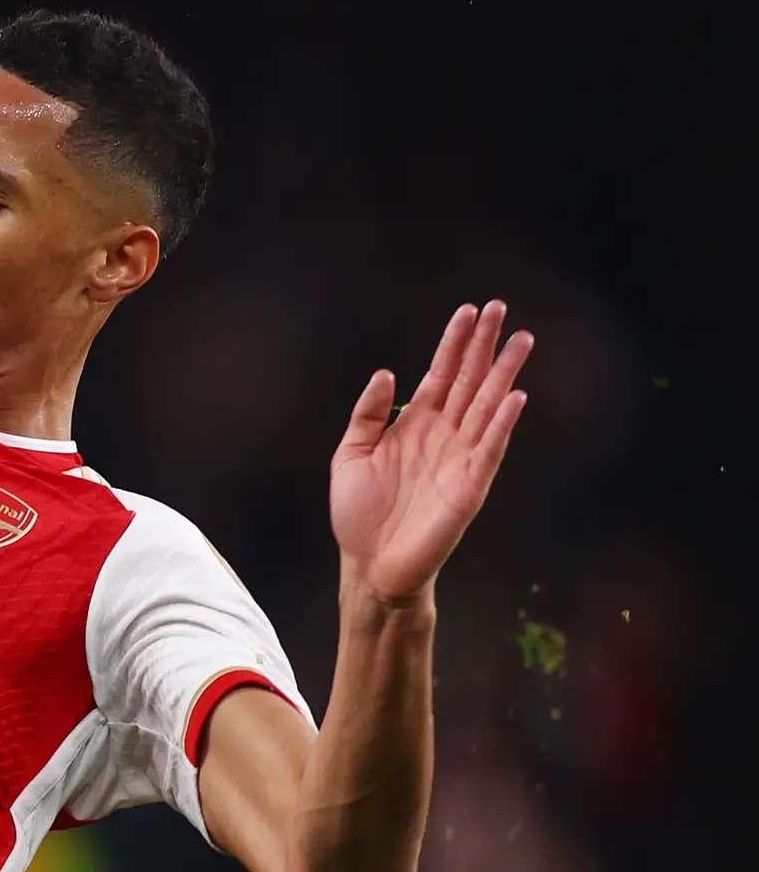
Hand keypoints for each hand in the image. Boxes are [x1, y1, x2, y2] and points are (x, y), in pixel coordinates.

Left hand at [330, 300, 532, 605]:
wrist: (370, 563)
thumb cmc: (359, 513)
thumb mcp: (350, 455)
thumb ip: (366, 414)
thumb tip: (386, 372)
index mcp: (413, 423)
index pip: (440, 373)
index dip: (454, 343)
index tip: (468, 311)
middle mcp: (442, 433)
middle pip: (469, 380)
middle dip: (485, 345)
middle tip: (501, 308)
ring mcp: (460, 456)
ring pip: (487, 404)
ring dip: (505, 374)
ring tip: (522, 340)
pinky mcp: (471, 483)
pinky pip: (490, 447)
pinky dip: (502, 422)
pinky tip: (514, 396)